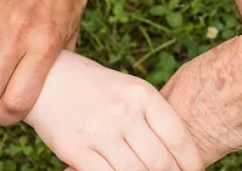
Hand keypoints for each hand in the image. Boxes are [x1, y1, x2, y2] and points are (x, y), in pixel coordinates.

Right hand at [25, 52, 204, 170]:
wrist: (50, 80)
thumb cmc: (98, 89)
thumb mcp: (130, 90)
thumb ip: (153, 117)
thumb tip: (181, 154)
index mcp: (141, 94)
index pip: (178, 136)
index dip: (191, 161)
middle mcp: (122, 111)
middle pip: (160, 160)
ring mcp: (98, 131)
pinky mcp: (75, 149)